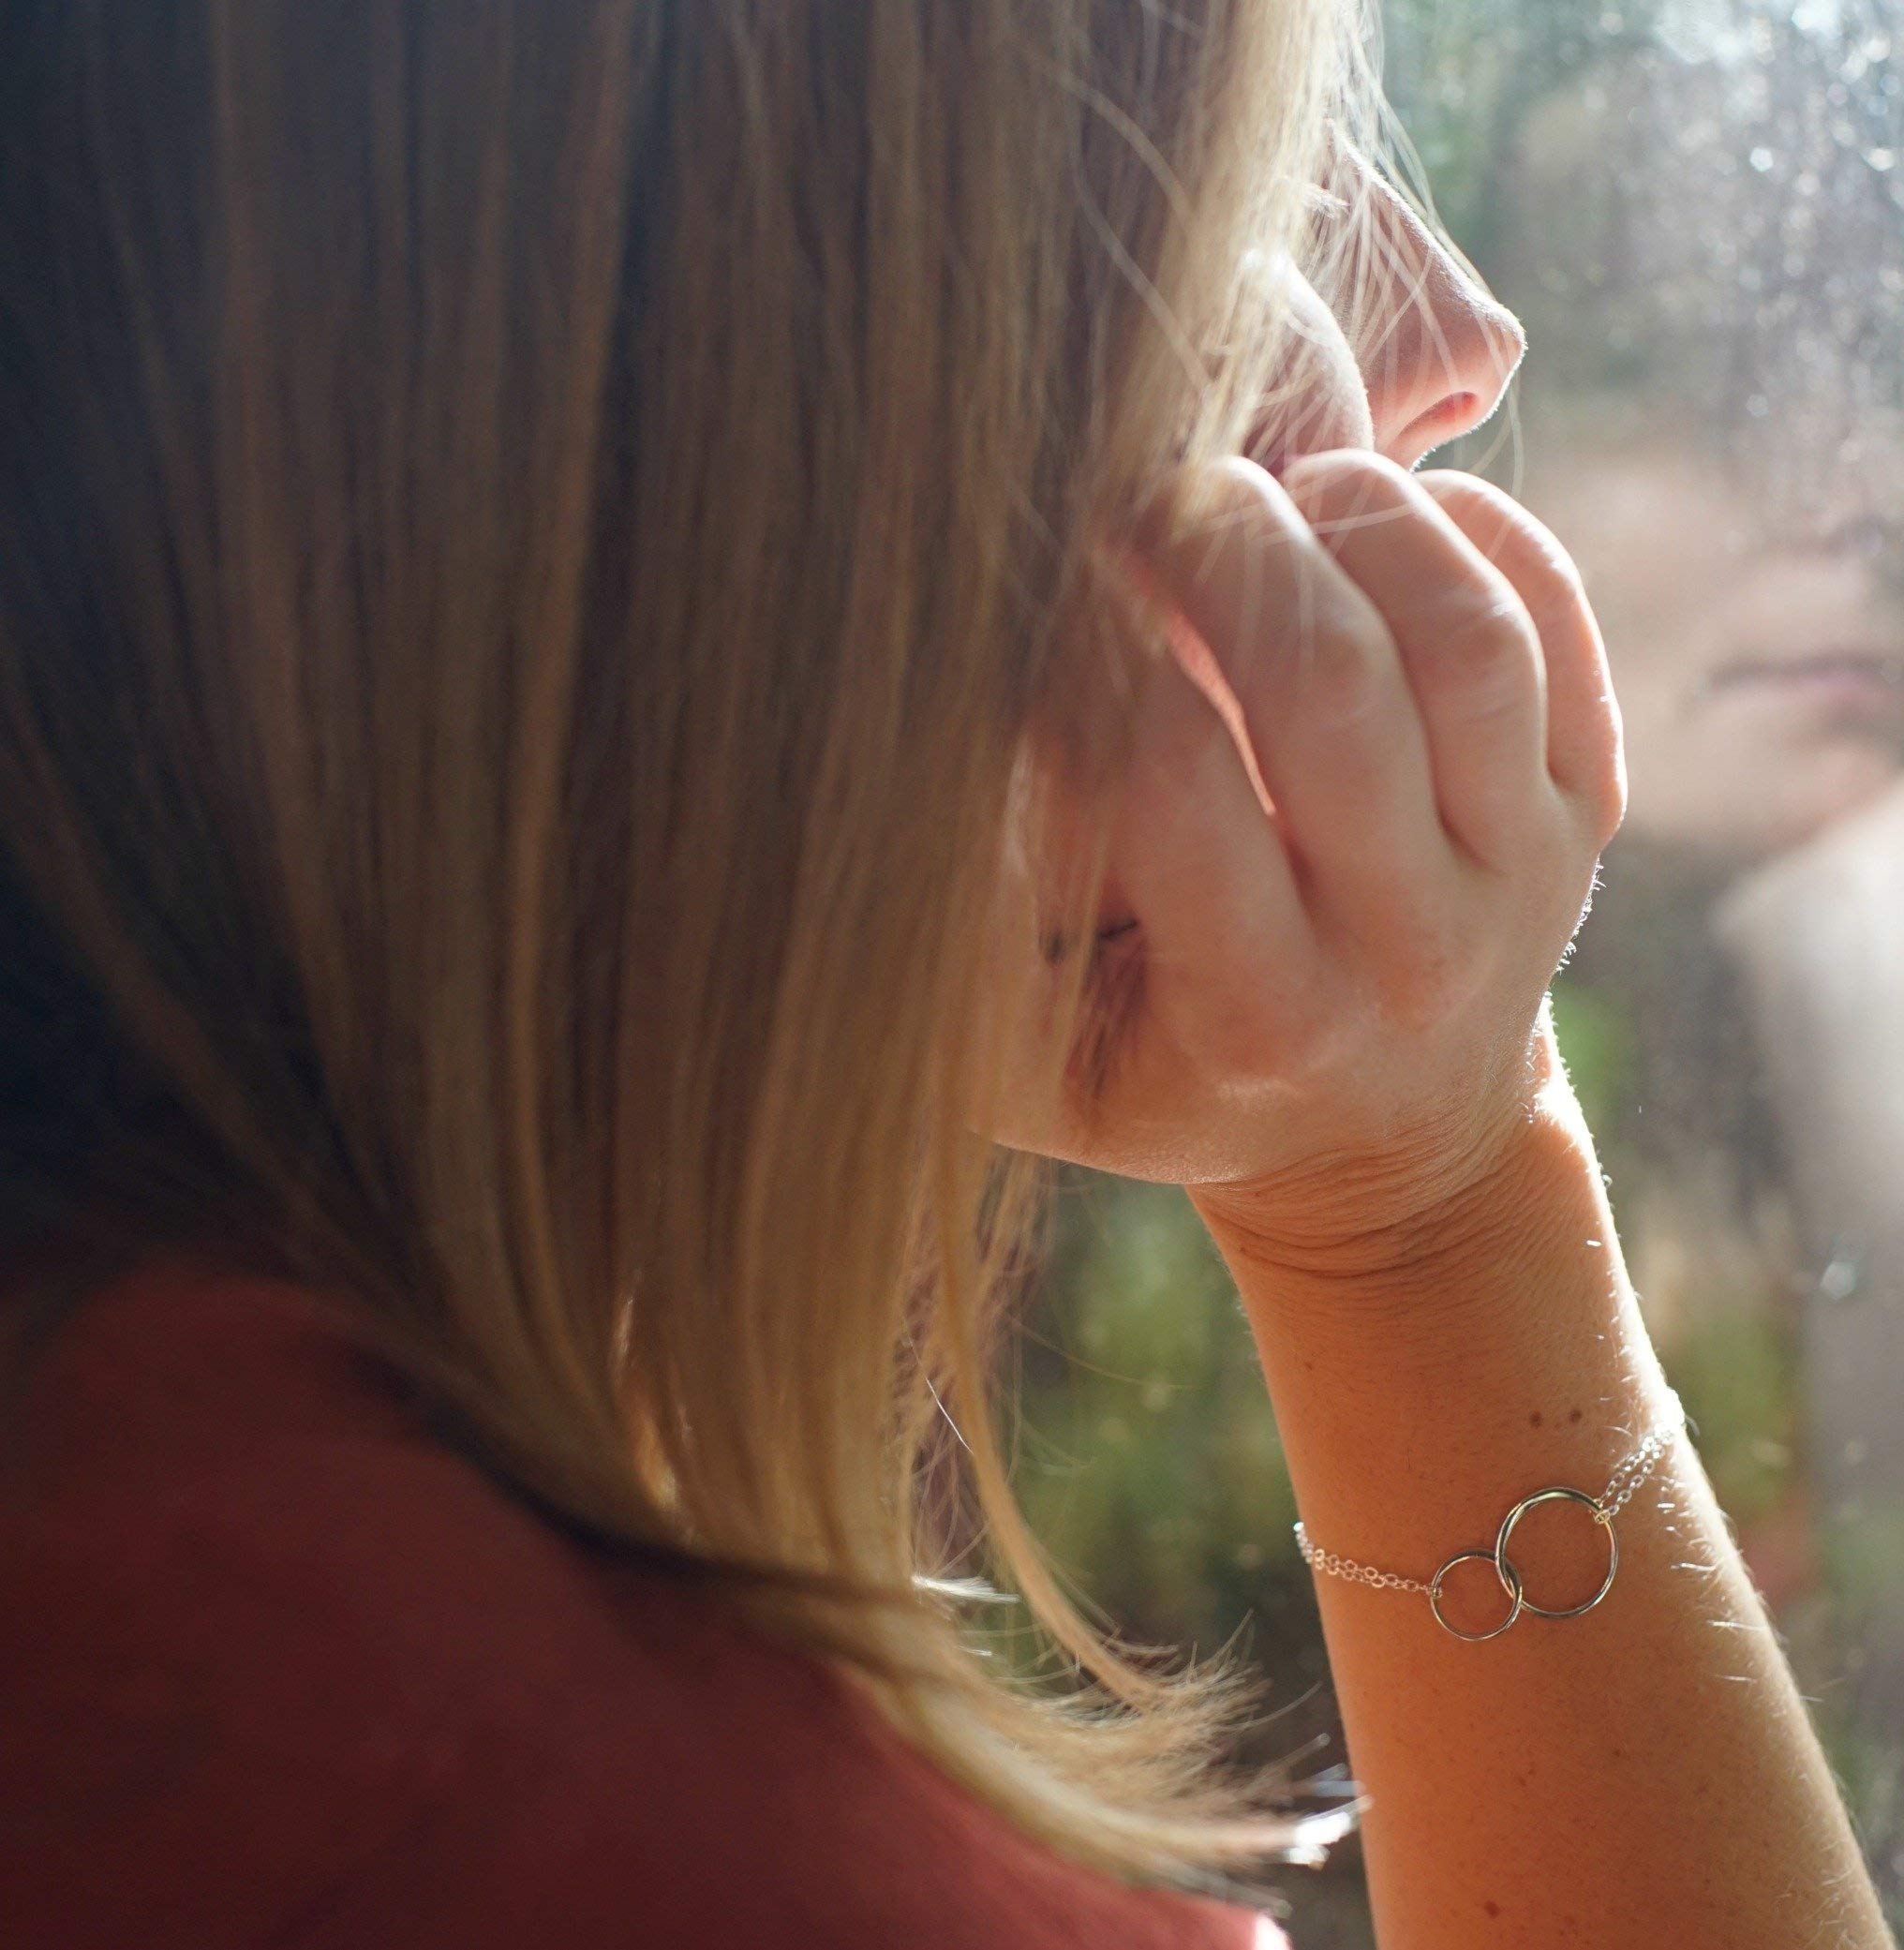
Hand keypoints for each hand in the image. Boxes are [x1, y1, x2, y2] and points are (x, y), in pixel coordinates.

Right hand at [979, 452, 1623, 1253]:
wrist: (1383, 1141)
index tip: (1026, 587)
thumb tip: (914, 774)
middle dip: (1219, 545)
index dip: (1085, 654)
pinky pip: (1557, 622)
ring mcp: (1522, 869)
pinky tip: (1372, 508)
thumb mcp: (1042, 1073)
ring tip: (1270, 480)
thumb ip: (970, 953)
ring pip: (1466, 637)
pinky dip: (1472, 526)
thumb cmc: (1171, 1084)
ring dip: (1359, 516)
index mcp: (1259, 1017)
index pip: (1171, 785)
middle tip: (1142, 496)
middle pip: (1328, 685)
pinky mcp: (1588, 804)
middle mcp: (1410, 946)